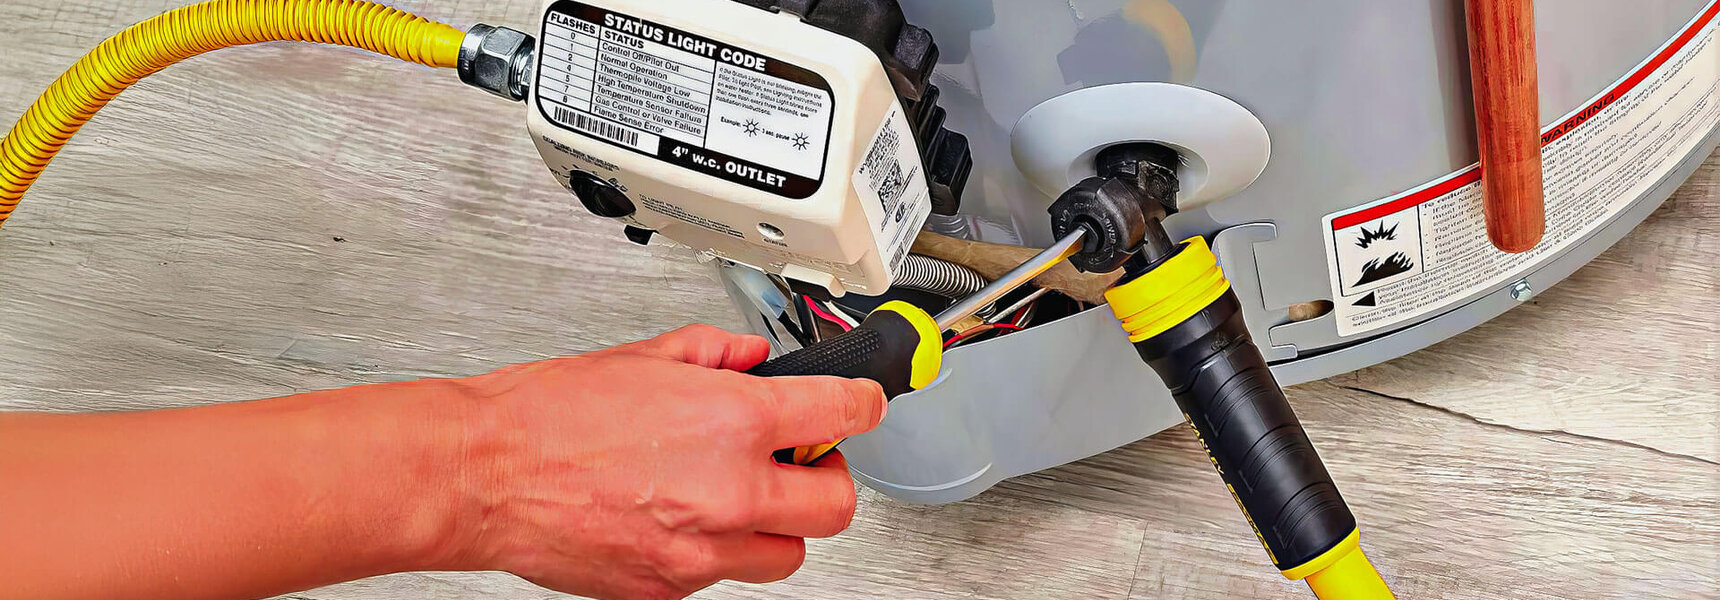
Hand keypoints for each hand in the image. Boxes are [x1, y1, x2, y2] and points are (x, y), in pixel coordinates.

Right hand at [444, 325, 886, 599]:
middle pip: (834, 507)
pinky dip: (718, 549)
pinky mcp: (667, 590)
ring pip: (786, 554)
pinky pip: (723, 576)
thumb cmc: (547, 415)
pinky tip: (681, 517)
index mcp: (730, 421)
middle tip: (800, 459)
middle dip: (826, 479)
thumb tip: (752, 360)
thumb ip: (715, 355)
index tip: (864, 404)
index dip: (864, 404)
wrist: (482, 474)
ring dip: (777, 523)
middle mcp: (728, 492)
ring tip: (737, 494)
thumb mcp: (645, 356)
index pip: (842, 414)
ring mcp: (699, 552)